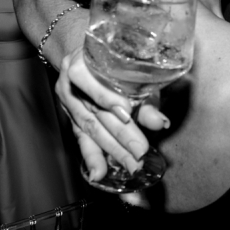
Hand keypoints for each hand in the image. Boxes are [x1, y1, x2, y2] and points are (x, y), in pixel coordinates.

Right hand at [55, 46, 169, 182]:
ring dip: (111, 150)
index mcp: (81, 62)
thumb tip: (160, 123)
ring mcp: (69, 103)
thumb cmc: (114, 63)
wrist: (86, 55)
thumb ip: (145, 99)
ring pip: (90, 129)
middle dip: (119, 135)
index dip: (106, 97)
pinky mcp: (71, 118)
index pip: (89, 80)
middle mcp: (70, 84)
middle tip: (140, 153)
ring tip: (128, 167)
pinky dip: (92, 157)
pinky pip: (81, 139)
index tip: (127, 114)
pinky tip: (98, 174)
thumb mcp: (133, 74)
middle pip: (95, 111)